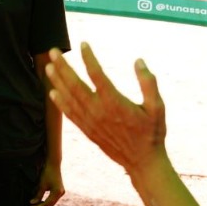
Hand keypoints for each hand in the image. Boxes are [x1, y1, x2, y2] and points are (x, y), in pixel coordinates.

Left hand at [30, 160, 63, 205]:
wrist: (53, 164)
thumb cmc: (47, 173)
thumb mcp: (41, 185)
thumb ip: (38, 195)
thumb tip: (32, 203)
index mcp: (57, 192)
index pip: (47, 204)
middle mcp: (61, 193)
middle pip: (50, 205)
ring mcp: (61, 192)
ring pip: (51, 203)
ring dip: (43, 205)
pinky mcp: (59, 190)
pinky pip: (52, 199)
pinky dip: (46, 201)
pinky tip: (39, 201)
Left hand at [44, 43, 165, 175]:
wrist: (142, 162)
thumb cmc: (152, 132)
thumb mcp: (157, 107)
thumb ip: (148, 83)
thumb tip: (139, 60)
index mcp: (115, 102)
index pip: (96, 74)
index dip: (88, 58)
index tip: (83, 44)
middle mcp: (98, 111)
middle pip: (75, 85)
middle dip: (63, 67)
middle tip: (53, 51)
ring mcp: (90, 122)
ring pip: (69, 98)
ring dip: (57, 81)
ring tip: (48, 67)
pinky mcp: (87, 131)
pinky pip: (70, 115)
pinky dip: (60, 103)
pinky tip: (52, 93)